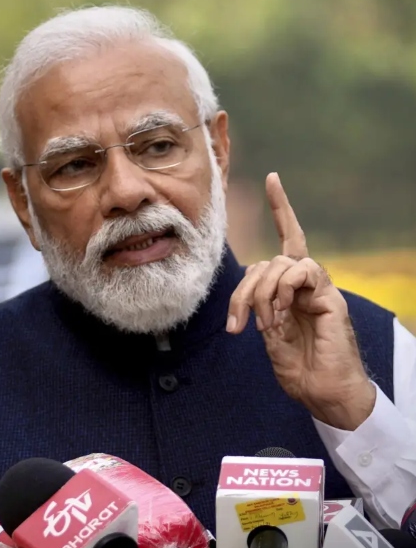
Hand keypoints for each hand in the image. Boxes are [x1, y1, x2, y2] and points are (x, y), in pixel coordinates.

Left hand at [226, 173, 375, 429]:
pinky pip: (302, 272)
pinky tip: (282, 314)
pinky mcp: (330, 299)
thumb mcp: (268, 331)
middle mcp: (307, 284)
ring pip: (280, 264)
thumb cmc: (297, 366)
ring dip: (262, 294)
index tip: (273, 178)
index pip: (288, 239)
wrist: (324, 393)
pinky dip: (283, 290)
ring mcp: (320, 290)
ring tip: (267, 324)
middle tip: (239, 325)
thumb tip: (252, 286)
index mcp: (291, 288)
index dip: (282, 208)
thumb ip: (259, 304)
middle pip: (266, 262)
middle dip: (243, 292)